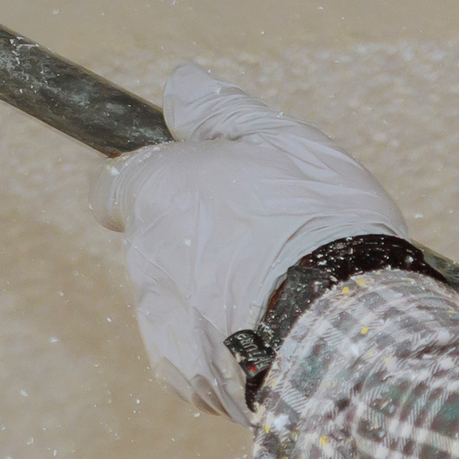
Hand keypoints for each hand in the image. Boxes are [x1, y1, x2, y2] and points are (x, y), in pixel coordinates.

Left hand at [91, 63, 408, 420]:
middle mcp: (142, 254)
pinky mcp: (184, 375)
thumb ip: (220, 112)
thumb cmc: (316, 221)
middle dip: (194, 241)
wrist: (346, 330)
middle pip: (153, 242)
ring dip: (212, 294)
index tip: (194, 193)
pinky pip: (198, 351)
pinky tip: (278, 334)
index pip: (112, 186)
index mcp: (155, 191)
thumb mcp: (280, 141)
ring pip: (175, 299)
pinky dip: (227, 344)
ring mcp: (158, 319)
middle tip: (261, 243)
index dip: (150, 186)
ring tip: (281, 294)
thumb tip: (179, 84)